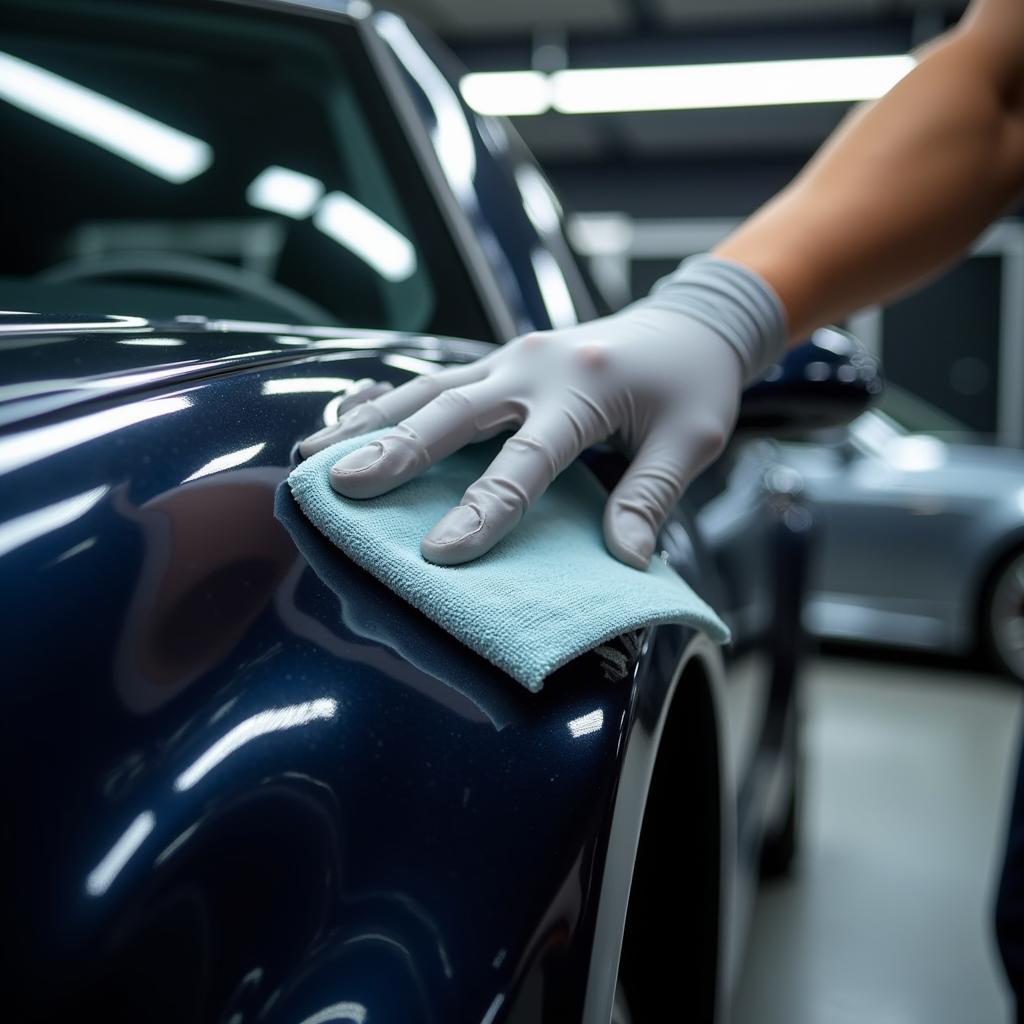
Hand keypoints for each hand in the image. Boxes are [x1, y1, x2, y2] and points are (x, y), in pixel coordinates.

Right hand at [299, 257, 784, 567]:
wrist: (690, 322)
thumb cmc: (694, 384)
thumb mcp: (691, 440)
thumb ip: (650, 497)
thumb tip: (621, 561)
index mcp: (587, 389)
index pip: (526, 461)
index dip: (484, 511)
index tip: (442, 553)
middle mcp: (537, 366)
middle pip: (455, 412)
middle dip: (397, 451)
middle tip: (342, 485)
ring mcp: (512, 356)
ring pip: (430, 390)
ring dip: (373, 423)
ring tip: (316, 456)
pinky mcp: (500, 358)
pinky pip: (436, 381)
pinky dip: (390, 404)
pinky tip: (350, 426)